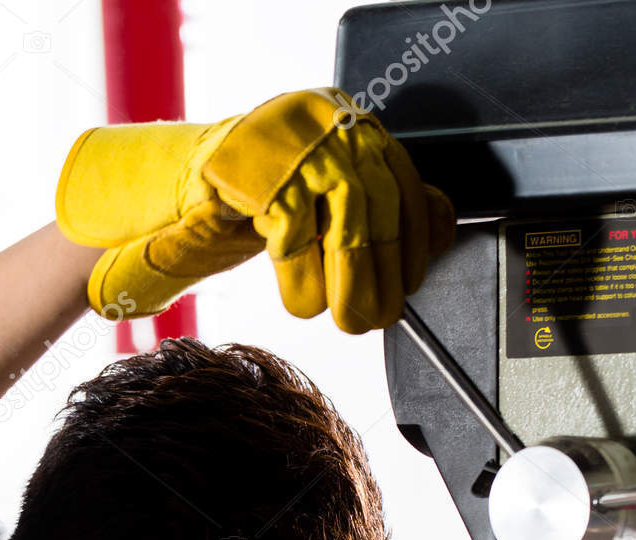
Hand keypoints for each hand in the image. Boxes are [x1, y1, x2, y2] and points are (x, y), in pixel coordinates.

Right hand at [56, 87, 456, 333]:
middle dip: (380, 278)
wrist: (194, 184)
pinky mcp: (259, 172)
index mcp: (355, 126)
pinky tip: (300, 302)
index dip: (412, 245)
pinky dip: (300, 280)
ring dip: (346, 286)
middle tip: (374, 320)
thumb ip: (381, 203)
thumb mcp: (329, 194)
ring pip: (343, 226)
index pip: (404, 187)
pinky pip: (294, 237)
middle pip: (378, 211)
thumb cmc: (269, 195)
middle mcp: (332, 124)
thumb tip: (441, 225)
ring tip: (342, 319)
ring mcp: (295, 144)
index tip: (408, 286)